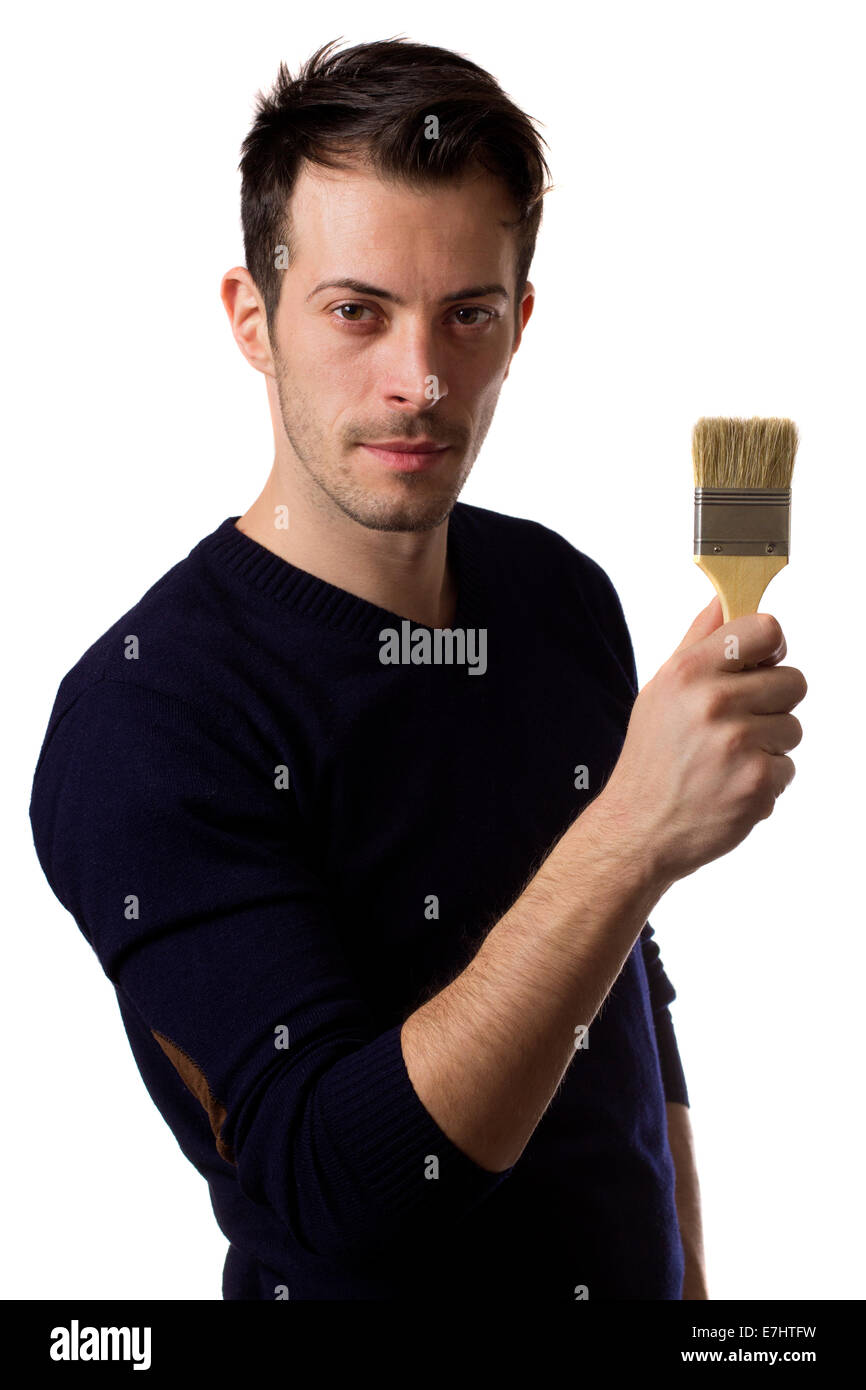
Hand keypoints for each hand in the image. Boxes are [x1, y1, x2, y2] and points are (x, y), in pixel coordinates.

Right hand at [599, 596, 806, 887]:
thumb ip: (698, 641)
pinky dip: (766, 779)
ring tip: (730, 758)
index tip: (761, 664)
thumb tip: (723, 598)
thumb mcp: (661, 689)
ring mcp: (739, 743)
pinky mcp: (758, 781)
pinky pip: (789, 766)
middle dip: (773, 702)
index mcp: (689, 672)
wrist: (640, 827)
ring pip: (794, 726)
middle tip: (738, 723)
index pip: (766, 630)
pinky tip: (732, 784)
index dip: (771, 647)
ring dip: (770, 743)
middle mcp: (714, 702)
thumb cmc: (652, 757)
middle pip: (794, 680)